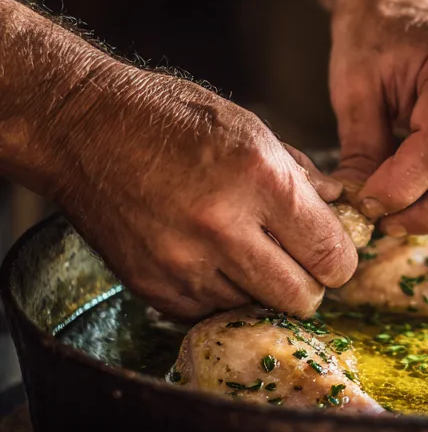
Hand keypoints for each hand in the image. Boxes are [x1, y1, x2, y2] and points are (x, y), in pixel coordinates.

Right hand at [48, 64, 355, 319]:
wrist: (80, 129)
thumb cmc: (170, 119)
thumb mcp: (249, 128)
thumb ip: (301, 175)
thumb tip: (342, 208)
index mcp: (259, 179)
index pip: (330, 254)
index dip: (340, 259)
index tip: (333, 253)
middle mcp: (223, 228)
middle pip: (302, 298)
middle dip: (310, 283)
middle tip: (299, 261)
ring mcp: (184, 264)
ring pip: (258, 308)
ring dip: (262, 289)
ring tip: (246, 251)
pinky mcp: (153, 288)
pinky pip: (211, 311)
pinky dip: (221, 293)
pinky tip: (210, 258)